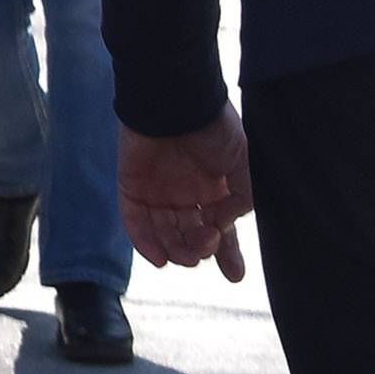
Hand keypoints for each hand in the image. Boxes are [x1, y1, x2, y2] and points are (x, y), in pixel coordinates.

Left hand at [119, 105, 254, 280]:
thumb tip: (226, 226)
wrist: (177, 99)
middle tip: (207, 246)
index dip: (228, 253)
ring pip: (165, 234)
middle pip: (191, 236)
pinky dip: (145, 242)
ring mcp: (157, 191)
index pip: (219, 229)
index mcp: (212, 189)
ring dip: (176, 250)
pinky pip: (135, 221)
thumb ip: (242, 197)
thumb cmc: (212, 125)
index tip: (235, 275)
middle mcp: (185, 193)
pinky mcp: (132, 185)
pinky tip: (160, 259)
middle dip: (200, 249)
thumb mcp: (242, 160)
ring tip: (187, 256)